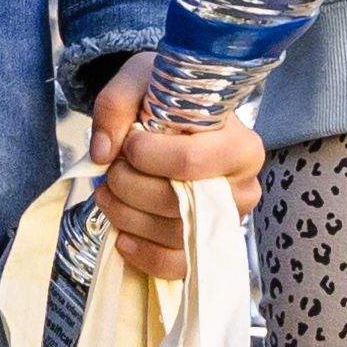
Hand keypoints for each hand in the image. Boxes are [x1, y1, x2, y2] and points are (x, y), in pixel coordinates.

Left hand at [83, 58, 264, 272]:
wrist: (177, 119)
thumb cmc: (167, 99)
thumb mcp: (142, 80)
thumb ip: (117, 105)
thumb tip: (103, 153)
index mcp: (242, 145)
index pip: (190, 161)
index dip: (145, 156)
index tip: (128, 142)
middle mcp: (243, 187)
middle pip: (175, 201)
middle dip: (127, 185)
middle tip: (111, 169)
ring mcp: (227, 222)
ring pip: (171, 234)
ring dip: (126, 216)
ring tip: (108, 194)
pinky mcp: (207, 246)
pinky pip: (177, 266)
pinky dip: (143, 255)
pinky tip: (122, 236)